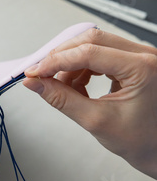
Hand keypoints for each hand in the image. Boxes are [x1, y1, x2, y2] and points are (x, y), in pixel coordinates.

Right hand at [23, 28, 156, 178]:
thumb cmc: (141, 140)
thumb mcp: (95, 121)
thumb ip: (61, 99)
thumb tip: (35, 83)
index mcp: (143, 68)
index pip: (89, 53)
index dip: (57, 62)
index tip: (36, 73)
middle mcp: (145, 55)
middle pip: (90, 40)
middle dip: (62, 58)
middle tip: (41, 75)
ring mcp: (140, 56)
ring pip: (93, 44)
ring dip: (70, 64)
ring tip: (64, 88)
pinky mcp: (133, 60)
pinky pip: (99, 53)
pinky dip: (81, 68)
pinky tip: (77, 86)